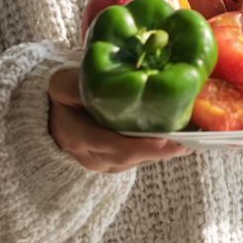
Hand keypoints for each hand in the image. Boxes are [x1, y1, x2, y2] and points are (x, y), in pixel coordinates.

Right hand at [48, 70, 192, 172]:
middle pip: (130, 157)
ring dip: (164, 152)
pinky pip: (139, 157)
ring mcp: (104, 161)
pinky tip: (179, 138)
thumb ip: (75, 85)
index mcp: (79, 138)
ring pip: (137, 159)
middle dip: (160, 151)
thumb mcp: (60, 86)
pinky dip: (158, 149)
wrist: (52, 114)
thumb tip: (99, 81)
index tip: (162, 140)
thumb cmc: (60, 97)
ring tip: (191, 139)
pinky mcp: (116, 159)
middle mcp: (93, 156)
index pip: (112, 146)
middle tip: (187, 141)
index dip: (138, 146)